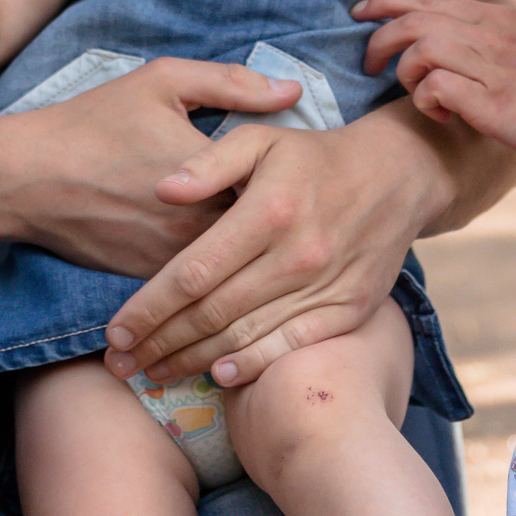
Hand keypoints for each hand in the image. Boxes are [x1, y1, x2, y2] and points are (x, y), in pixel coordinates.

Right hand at [4, 57, 300, 278]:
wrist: (26, 178)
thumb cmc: (94, 122)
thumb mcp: (162, 81)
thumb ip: (232, 83)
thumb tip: (292, 92)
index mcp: (208, 172)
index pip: (278, 188)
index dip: (294, 184)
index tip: (304, 176)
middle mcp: (195, 224)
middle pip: (261, 235)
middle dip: (279, 226)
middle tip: (299, 216)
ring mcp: (171, 259)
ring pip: (232, 266)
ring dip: (251, 255)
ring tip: (272, 241)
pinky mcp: (148, 280)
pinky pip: (198, 286)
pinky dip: (216, 275)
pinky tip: (229, 262)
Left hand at [100, 110, 442, 389]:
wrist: (399, 174)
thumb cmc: (315, 156)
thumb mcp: (261, 140)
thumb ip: (208, 163)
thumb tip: (162, 190)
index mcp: (269, 210)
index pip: (193, 272)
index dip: (150, 307)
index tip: (115, 330)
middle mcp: (296, 254)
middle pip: (212, 313)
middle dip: (159, 342)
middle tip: (120, 363)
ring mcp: (325, 286)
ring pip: (245, 335)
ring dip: (193, 361)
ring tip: (154, 374)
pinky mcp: (349, 309)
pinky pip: (291, 345)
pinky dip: (253, 365)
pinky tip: (219, 376)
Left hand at [355, 0, 515, 170]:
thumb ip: (490, 45)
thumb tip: (451, 51)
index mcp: (499, 18)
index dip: (386, 1)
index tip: (360, 12)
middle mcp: (493, 34)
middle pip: (414, 18)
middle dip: (379, 38)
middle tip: (369, 63)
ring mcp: (493, 66)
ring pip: (421, 49)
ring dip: (405, 73)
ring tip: (415, 94)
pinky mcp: (494, 102)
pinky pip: (436, 89)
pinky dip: (426, 101)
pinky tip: (442, 115)